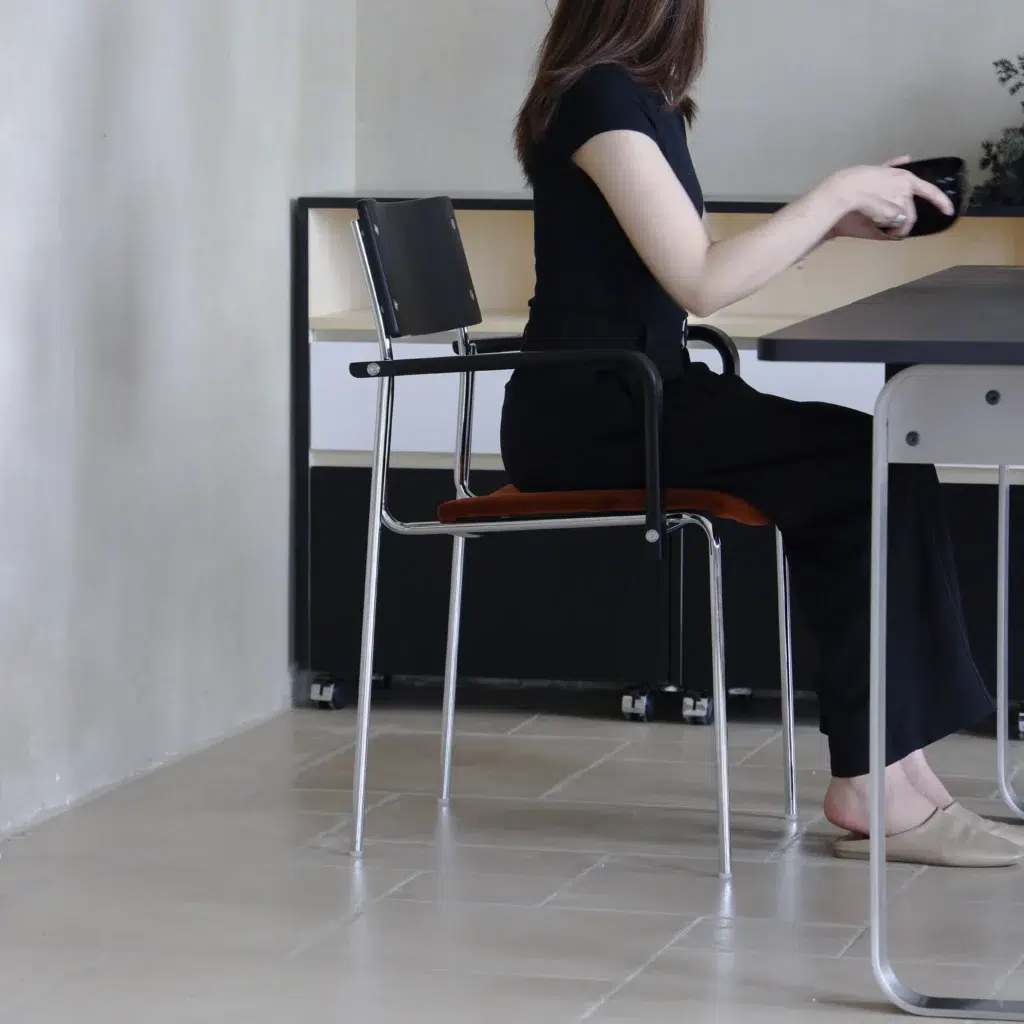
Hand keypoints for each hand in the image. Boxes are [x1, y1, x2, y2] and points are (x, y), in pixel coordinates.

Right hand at [825, 156, 953, 239]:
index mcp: (905, 178)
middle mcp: (906, 190)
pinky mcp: (891, 213)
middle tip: (892, 231)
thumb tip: (907, 157)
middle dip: (903, 226)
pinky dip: (881, 227)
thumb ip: (893, 164)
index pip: (930, 191)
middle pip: (910, 215)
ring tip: (872, 217)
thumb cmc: (858, 179)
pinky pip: (889, 226)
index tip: (949, 211)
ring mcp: (899, 202)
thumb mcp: (878, 168)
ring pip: (899, 222)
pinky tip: (869, 219)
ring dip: (889, 225)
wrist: (846, 189)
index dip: (941, 202)